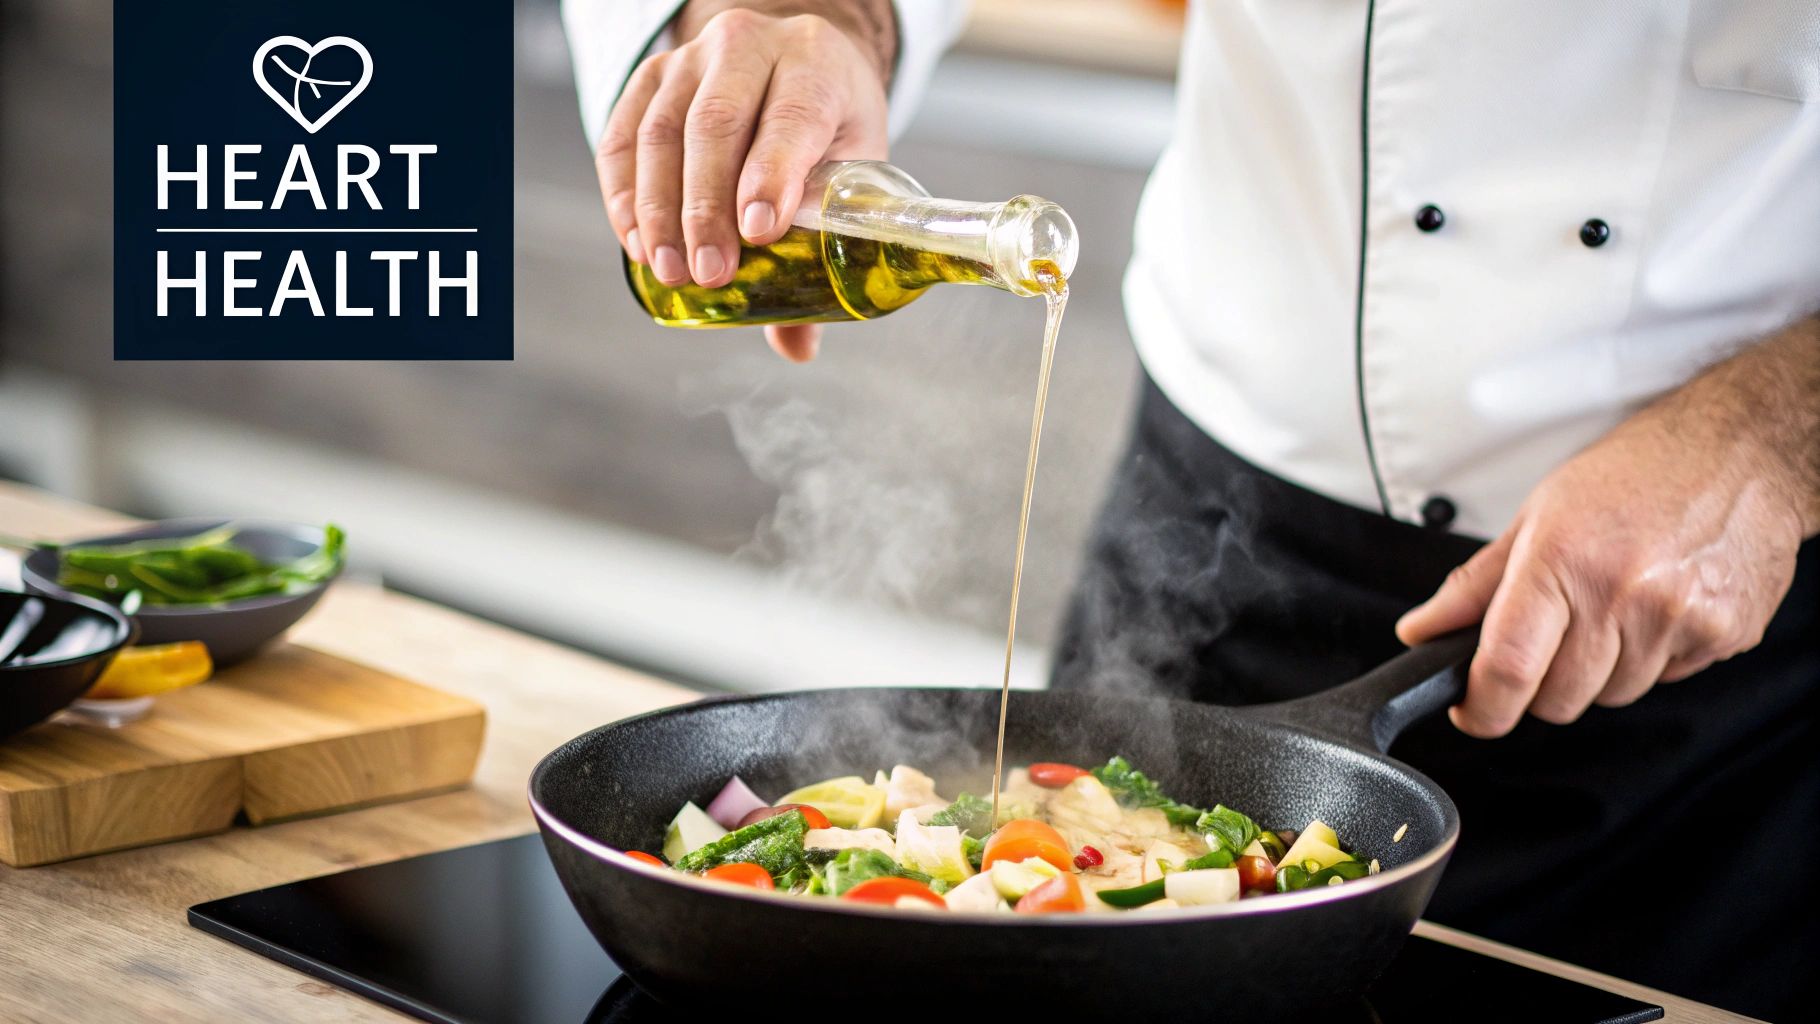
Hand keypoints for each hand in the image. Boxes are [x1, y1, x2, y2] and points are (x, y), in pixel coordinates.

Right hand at [597, 1, 894, 361]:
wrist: (797, 60)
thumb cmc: (830, 123)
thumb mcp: (852, 169)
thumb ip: (826, 248)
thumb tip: (796, 346)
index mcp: (815, 64)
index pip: (790, 117)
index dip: (772, 175)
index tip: (759, 235)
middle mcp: (750, 46)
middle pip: (716, 124)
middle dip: (706, 208)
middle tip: (709, 274)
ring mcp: (693, 57)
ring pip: (662, 129)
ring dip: (660, 209)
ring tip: (668, 270)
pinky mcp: (651, 75)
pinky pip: (622, 134)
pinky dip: (623, 192)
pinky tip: (636, 241)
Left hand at [1396, 325, 1819, 737]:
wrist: (1741, 451)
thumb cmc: (1637, 472)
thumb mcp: (1537, 514)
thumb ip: (1475, 584)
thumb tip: (1420, 630)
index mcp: (1561, 559)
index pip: (1508, 667)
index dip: (1481, 709)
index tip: (1471, 713)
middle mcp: (1621, 594)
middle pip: (1558, 698)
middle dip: (1540, 685)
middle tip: (1552, 636)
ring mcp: (1678, 618)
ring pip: (1611, 696)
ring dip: (1599, 671)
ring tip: (1613, 605)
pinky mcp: (1724, 634)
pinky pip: (1667, 680)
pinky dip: (1651, 659)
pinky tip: (1655, 607)